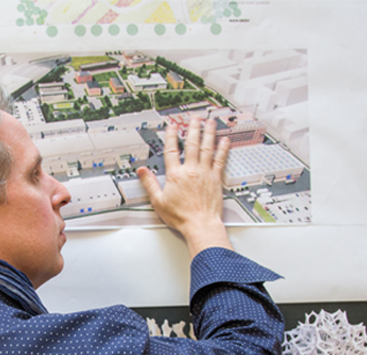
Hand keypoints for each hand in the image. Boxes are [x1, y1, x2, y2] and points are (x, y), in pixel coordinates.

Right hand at [137, 116, 232, 257]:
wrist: (200, 225)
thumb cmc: (182, 217)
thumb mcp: (158, 201)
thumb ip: (149, 184)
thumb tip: (142, 172)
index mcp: (175, 175)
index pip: (171, 150)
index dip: (171, 136)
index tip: (172, 127)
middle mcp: (191, 171)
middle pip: (191, 144)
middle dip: (192, 128)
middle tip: (194, 118)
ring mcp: (205, 173)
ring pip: (207, 148)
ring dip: (208, 133)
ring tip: (209, 122)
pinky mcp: (216, 179)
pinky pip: (220, 160)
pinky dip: (223, 149)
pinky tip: (225, 141)